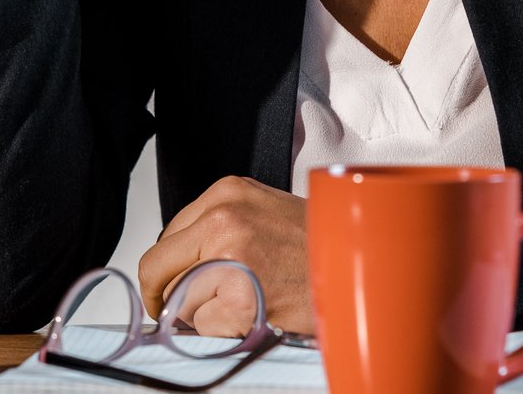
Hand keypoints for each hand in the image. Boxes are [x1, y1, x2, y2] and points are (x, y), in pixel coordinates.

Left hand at [138, 176, 312, 335]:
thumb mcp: (265, 212)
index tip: (168, 284)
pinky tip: (253, 316)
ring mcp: (229, 257)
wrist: (365, 264)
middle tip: (176, 309)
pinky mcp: (238, 297)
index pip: (167, 236)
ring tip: (242, 304)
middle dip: (164, 293)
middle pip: (157, 266)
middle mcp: (223, 217)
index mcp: (228, 192)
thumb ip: (221, 226)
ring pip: (178, 300)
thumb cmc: (320, 244)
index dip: (166, 268)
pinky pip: (201, 326)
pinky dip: (221, 331)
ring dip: (200, 313)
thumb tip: (182, 261)